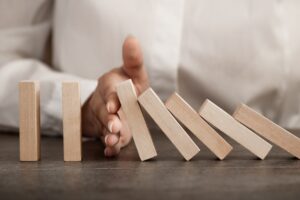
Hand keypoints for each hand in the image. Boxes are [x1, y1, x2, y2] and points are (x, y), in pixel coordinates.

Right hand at [81, 36, 148, 156]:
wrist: (112, 100)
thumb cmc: (125, 84)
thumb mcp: (132, 71)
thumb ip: (133, 60)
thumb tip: (132, 38)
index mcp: (110, 87)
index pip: (110, 92)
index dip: (112, 98)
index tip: (114, 105)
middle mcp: (105, 104)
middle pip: (105, 113)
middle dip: (109, 120)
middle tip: (115, 127)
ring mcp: (105, 120)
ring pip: (104, 128)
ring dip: (108, 136)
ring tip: (113, 142)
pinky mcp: (108, 133)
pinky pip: (106, 141)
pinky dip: (109, 148)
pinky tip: (112, 152)